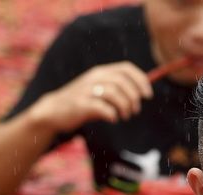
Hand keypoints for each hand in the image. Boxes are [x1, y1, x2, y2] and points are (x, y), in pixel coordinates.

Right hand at [28, 62, 152, 133]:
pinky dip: (111, 113)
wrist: (54, 111)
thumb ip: (117, 90)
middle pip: (122, 82)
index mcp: (100, 72)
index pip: (126, 68)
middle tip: (135, 111)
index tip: (148, 95)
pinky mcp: (80, 104)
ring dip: (125, 106)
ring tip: (125, 116)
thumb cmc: (82, 103)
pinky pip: (101, 107)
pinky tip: (113, 118)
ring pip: (114, 93)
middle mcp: (94, 77)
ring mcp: (86, 90)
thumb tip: (142, 92)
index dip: (141, 80)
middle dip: (134, 97)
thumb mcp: (99, 91)